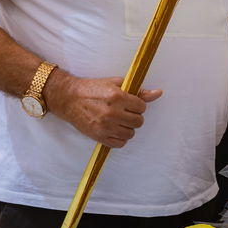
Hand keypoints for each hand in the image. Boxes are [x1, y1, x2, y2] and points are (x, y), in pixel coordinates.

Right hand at [46, 73, 162, 147]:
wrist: (68, 98)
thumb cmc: (92, 89)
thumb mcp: (116, 84)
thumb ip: (138, 91)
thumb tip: (158, 93)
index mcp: (117, 97)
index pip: (142, 107)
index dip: (138, 105)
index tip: (130, 103)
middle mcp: (112, 113)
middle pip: (138, 121)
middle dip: (134, 116)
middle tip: (125, 112)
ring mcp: (105, 126)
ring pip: (130, 133)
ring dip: (128, 128)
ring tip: (119, 121)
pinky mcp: (98, 136)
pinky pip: (119, 143)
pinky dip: (120, 138)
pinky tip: (114, 129)